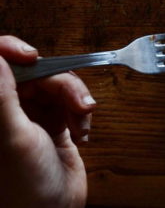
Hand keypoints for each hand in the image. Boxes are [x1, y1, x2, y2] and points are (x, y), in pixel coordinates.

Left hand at [0, 35, 95, 207]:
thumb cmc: (22, 189)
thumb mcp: (14, 138)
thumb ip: (3, 96)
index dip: (12, 51)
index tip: (33, 55)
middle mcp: (7, 109)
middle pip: (36, 72)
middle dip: (61, 83)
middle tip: (78, 101)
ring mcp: (30, 117)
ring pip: (57, 85)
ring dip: (75, 99)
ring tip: (81, 122)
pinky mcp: (52, 125)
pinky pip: (70, 103)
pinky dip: (81, 114)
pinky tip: (80, 133)